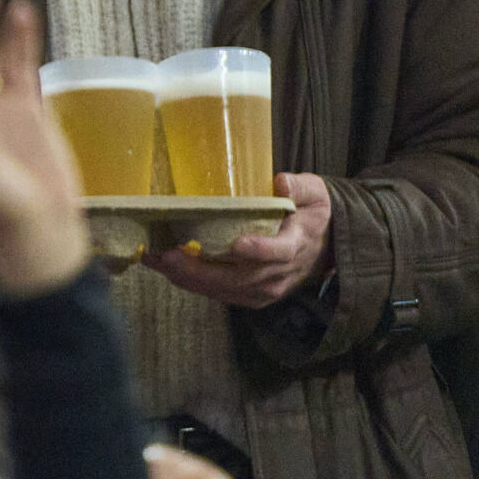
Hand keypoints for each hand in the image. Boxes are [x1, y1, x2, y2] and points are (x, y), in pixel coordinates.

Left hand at [141, 173, 332, 307]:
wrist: (321, 248)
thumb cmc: (311, 214)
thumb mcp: (315, 193)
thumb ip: (299, 186)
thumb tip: (280, 181)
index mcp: (296, 245)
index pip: (279, 252)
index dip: (259, 250)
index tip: (238, 244)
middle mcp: (278, 274)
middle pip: (239, 277)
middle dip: (201, 269)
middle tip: (170, 255)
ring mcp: (263, 290)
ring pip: (222, 288)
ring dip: (188, 277)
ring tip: (157, 259)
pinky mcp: (249, 297)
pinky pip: (217, 293)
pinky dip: (190, 282)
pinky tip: (166, 268)